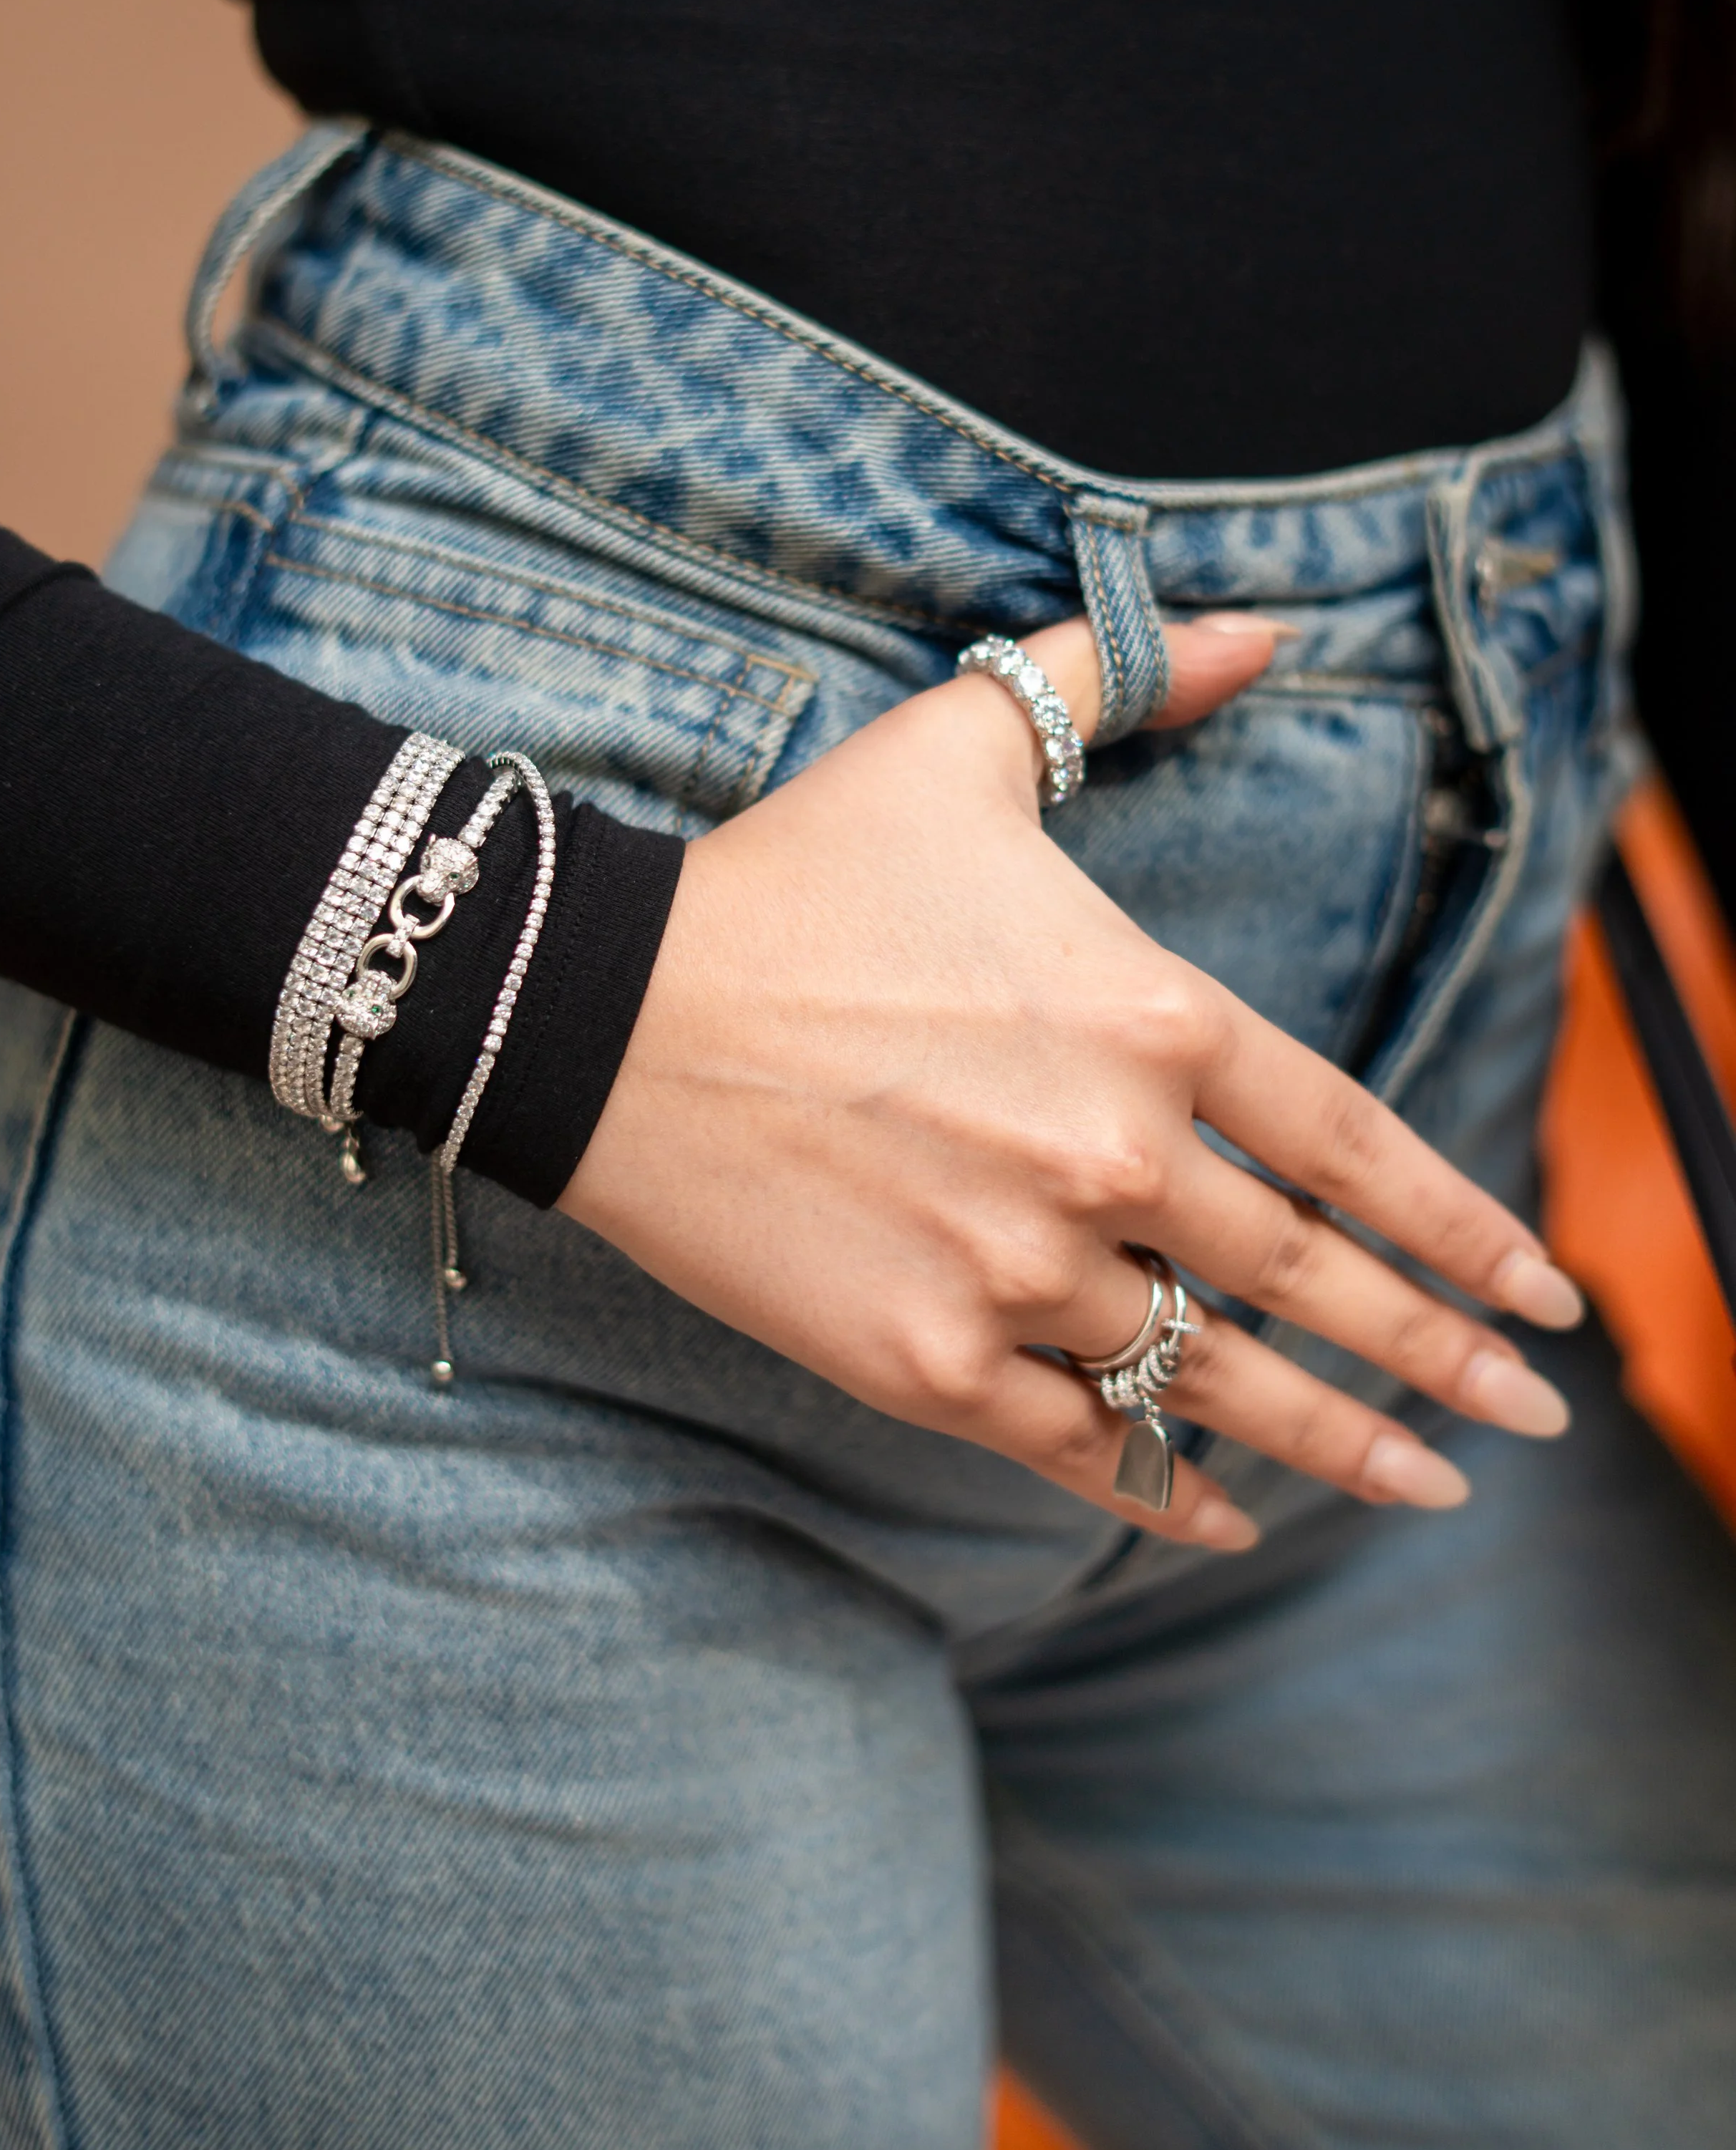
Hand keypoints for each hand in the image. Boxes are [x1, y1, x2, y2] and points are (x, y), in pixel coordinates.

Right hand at [560, 614, 1582, 1553]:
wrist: (608, 1010)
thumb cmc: (797, 875)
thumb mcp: (963, 746)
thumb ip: (1124, 680)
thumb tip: (1264, 630)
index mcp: (1148, 1021)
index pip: (1354, 1144)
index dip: (1464, 1227)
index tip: (1540, 1287)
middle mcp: (1110, 1159)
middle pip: (1313, 1283)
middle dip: (1441, 1357)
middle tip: (1529, 1407)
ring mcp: (1020, 1275)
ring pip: (1212, 1385)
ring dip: (1340, 1444)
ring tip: (1430, 1484)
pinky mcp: (926, 1361)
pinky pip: (1080, 1450)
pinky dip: (1163, 1494)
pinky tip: (1227, 1519)